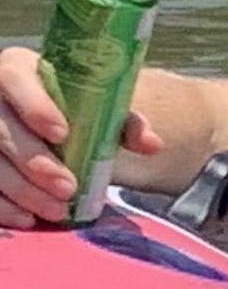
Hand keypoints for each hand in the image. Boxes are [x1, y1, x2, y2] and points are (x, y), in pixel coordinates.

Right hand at [0, 43, 160, 229]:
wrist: (49, 118)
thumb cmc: (76, 109)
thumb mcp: (102, 108)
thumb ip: (126, 122)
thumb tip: (152, 144)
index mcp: (18, 70)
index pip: (16, 80)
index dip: (35, 106)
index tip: (63, 133)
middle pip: (1, 130)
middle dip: (35, 163)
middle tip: (68, 188)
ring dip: (23, 191)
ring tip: (58, 210)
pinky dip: (4, 206)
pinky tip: (28, 218)